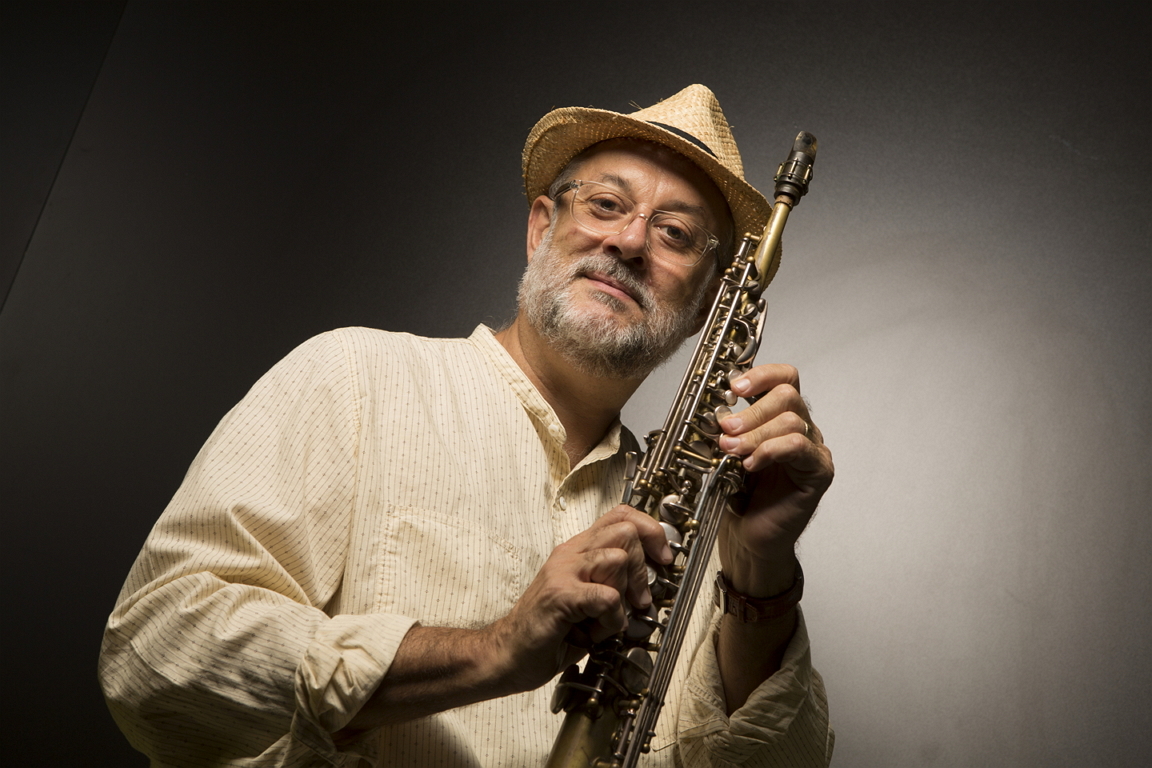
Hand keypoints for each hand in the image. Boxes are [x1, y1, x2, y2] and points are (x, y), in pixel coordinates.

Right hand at [485, 505, 672, 693]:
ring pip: (618, 559)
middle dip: (643, 568)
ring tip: (609, 618)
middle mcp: (569, 554)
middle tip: (638, 599)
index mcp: (577, 550)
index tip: (663, 557)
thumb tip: (649, 589)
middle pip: (625, 532)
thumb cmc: (548, 631)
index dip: (650, 530)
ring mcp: (563, 572)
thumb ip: (613, 585)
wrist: (507, 654)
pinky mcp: (560, 595)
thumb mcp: (586, 600)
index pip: (620, 516)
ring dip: (624, 593)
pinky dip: (612, 618)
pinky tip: (598, 632)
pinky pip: (607, 596)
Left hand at [715, 364, 833, 596]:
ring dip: (756, 433)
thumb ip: (727, 430)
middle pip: (787, 395)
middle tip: (727, 429)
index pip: (783, 379)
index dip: (760, 375)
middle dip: (752, 410)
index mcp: (779, 417)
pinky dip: (771, 450)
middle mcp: (801, 429)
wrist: (749, 538)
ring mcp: (812, 450)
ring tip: (732, 452)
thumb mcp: (725, 454)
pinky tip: (752, 465)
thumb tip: (716, 411)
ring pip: (791, 421)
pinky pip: (800, 447)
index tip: (734, 387)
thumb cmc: (739, 497)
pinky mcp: (819, 472)